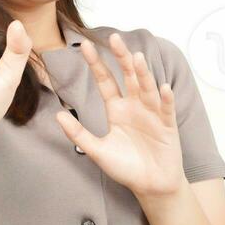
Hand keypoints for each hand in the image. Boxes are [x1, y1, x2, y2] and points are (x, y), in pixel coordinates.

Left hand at [54, 33, 185, 198]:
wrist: (151, 186)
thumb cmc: (126, 168)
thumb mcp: (98, 151)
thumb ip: (79, 134)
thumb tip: (57, 115)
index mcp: (117, 109)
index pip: (106, 81)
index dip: (97, 64)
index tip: (85, 46)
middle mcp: (135, 106)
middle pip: (128, 76)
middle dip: (121, 58)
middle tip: (114, 38)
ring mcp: (152, 113)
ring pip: (147, 88)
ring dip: (143, 73)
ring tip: (136, 58)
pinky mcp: (167, 126)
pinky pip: (166, 109)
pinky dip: (164, 99)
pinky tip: (162, 88)